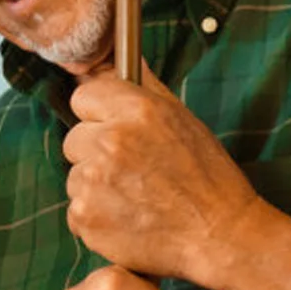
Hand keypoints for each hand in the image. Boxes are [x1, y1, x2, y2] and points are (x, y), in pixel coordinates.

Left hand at [63, 67, 262, 284]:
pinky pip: (75, 211)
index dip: (98, 116)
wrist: (216, 234)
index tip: (112, 130)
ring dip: (95, 188)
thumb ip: (145, 88)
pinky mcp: (85, 217)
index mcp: (136, 110)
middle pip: (74, 138)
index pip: (83, 97)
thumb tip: (123, 56)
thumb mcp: (182, 119)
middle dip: (94, 154)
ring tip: (133, 198)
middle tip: (130, 172)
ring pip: (74, 176)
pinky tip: (126, 220)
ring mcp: (93, 181)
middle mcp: (111, 141)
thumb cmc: (206, 177)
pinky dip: (95, 218)